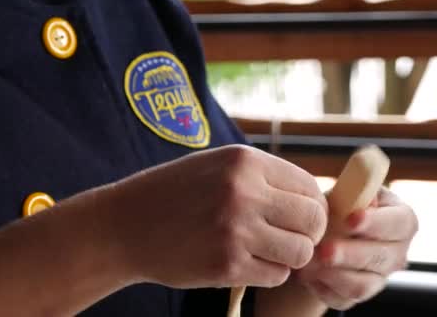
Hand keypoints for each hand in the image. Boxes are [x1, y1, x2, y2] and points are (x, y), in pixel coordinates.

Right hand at [103, 145, 327, 289]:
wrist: (123, 226)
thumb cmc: (174, 193)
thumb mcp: (217, 165)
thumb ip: (262, 176)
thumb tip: (312, 197)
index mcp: (245, 161)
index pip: (310, 187)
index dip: (312, 206)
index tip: (300, 217)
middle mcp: (244, 192)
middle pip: (313, 220)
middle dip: (309, 233)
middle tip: (291, 237)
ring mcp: (236, 230)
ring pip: (300, 251)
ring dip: (290, 256)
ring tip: (269, 250)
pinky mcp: (226, 265)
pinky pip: (276, 275)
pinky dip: (269, 272)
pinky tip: (247, 262)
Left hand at [296, 187, 417, 310]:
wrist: (329, 230)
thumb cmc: (343, 204)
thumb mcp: (348, 191)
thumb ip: (353, 193)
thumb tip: (357, 198)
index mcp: (402, 220)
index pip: (399, 223)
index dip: (376, 222)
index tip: (351, 219)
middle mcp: (397, 252)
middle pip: (380, 258)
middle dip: (349, 253)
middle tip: (324, 249)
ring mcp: (380, 278)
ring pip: (362, 284)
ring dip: (333, 275)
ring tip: (308, 263)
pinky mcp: (359, 296)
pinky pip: (342, 298)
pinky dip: (321, 287)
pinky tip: (306, 273)